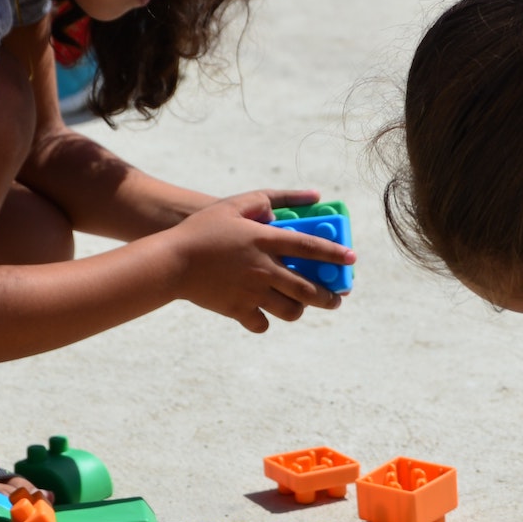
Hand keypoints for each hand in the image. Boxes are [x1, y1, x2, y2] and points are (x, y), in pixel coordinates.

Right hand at [167, 190, 352, 332]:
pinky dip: (265, 321)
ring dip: (300, 310)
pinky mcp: (237, 309)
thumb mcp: (233, 205)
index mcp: (265, 241)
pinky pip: (261, 323)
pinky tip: (264, 315)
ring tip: (302, 307)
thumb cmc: (201, 230)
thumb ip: (266, 200)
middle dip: (328, 297)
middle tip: (336, 299)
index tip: (351, 261)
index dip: (334, 255)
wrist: (170, 262)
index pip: (309, 248)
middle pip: (307, 289)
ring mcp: (251, 292)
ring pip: (290, 310)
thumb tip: (302, 198)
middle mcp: (263, 269)